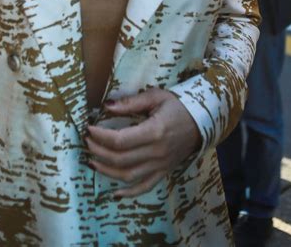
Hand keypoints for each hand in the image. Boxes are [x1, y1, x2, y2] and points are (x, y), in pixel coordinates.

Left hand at [86, 88, 201, 196]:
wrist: (202, 121)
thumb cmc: (178, 106)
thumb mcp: (156, 97)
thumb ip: (131, 103)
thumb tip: (107, 106)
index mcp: (154, 132)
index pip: (120, 140)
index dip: (101, 137)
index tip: (89, 129)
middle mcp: (157, 152)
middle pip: (120, 159)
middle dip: (99, 151)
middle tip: (87, 141)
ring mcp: (160, 165)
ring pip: (128, 176)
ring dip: (107, 171)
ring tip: (92, 160)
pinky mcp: (164, 172)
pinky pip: (144, 187)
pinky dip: (129, 193)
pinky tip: (115, 193)